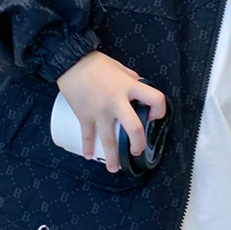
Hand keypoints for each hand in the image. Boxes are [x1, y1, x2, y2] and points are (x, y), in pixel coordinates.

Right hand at [56, 51, 166, 172]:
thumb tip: (138, 88)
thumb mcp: (120, 68)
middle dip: (138, 144)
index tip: (153, 116)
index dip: (159, 110)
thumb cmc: (95, 63)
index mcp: (129, 87)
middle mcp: (116, 102)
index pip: (155, 99)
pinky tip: (88, 155)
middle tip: (136, 151)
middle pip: (134, 129)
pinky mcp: (84, 116)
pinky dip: (87, 147)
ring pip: (109, 141)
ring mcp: (100, 111)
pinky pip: (87, 136)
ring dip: (112, 158)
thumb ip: (131, 80)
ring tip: (114, 168)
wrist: (71, 62)